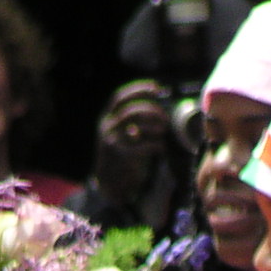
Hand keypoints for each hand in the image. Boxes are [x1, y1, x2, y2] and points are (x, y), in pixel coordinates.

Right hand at [89, 82, 172, 206]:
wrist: (109, 183)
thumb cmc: (122, 157)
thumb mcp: (123, 136)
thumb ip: (135, 124)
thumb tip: (158, 111)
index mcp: (106, 118)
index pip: (119, 97)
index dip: (137, 89)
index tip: (156, 87)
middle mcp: (106, 127)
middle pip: (129, 110)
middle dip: (150, 109)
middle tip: (164, 116)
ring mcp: (111, 141)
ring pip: (133, 125)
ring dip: (152, 125)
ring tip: (163, 130)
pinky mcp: (119, 156)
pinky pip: (140, 147)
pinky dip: (154, 145)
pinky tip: (161, 148)